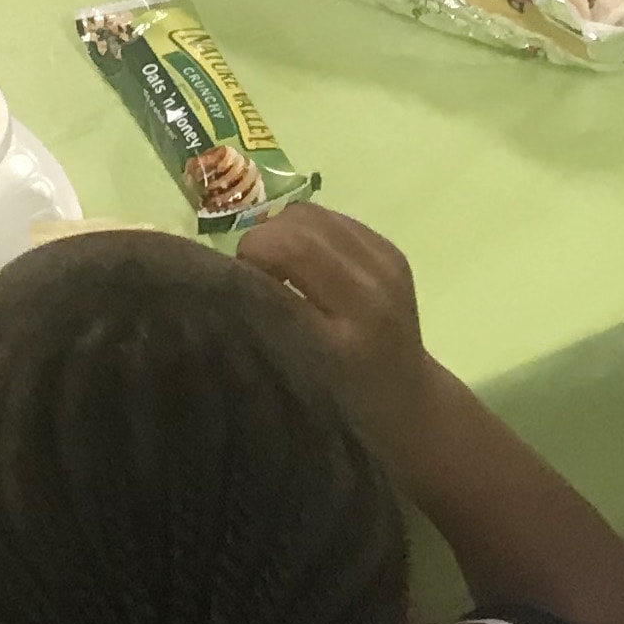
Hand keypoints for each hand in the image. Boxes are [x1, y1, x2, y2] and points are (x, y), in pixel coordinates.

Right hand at [237, 202, 444, 456]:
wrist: (406, 405)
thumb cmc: (340, 408)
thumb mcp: (293, 375)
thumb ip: (263, 323)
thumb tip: (217, 283)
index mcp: (350, 321)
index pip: (289, 251)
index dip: (248, 256)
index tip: (229, 284)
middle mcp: (373, 286)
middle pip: (297, 227)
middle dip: (259, 243)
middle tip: (249, 280)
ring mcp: (386, 263)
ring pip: (310, 215)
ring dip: (280, 233)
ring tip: (274, 271)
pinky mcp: (390, 251)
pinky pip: (329, 218)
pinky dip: (303, 233)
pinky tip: (301, 266)